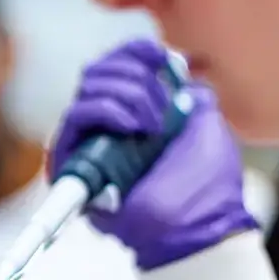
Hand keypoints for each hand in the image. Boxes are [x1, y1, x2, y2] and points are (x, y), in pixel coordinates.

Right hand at [48, 39, 256, 269]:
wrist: (192, 226)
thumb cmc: (203, 186)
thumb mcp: (206, 124)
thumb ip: (189, 93)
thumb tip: (176, 67)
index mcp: (137, 114)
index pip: (118, 64)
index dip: (135, 53)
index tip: (162, 58)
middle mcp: (108, 125)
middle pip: (99, 70)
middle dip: (135, 77)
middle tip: (162, 110)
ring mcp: (89, 142)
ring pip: (87, 87)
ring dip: (126, 96)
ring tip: (151, 126)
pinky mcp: (72, 161)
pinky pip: (76, 115)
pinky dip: (107, 111)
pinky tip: (133, 130)